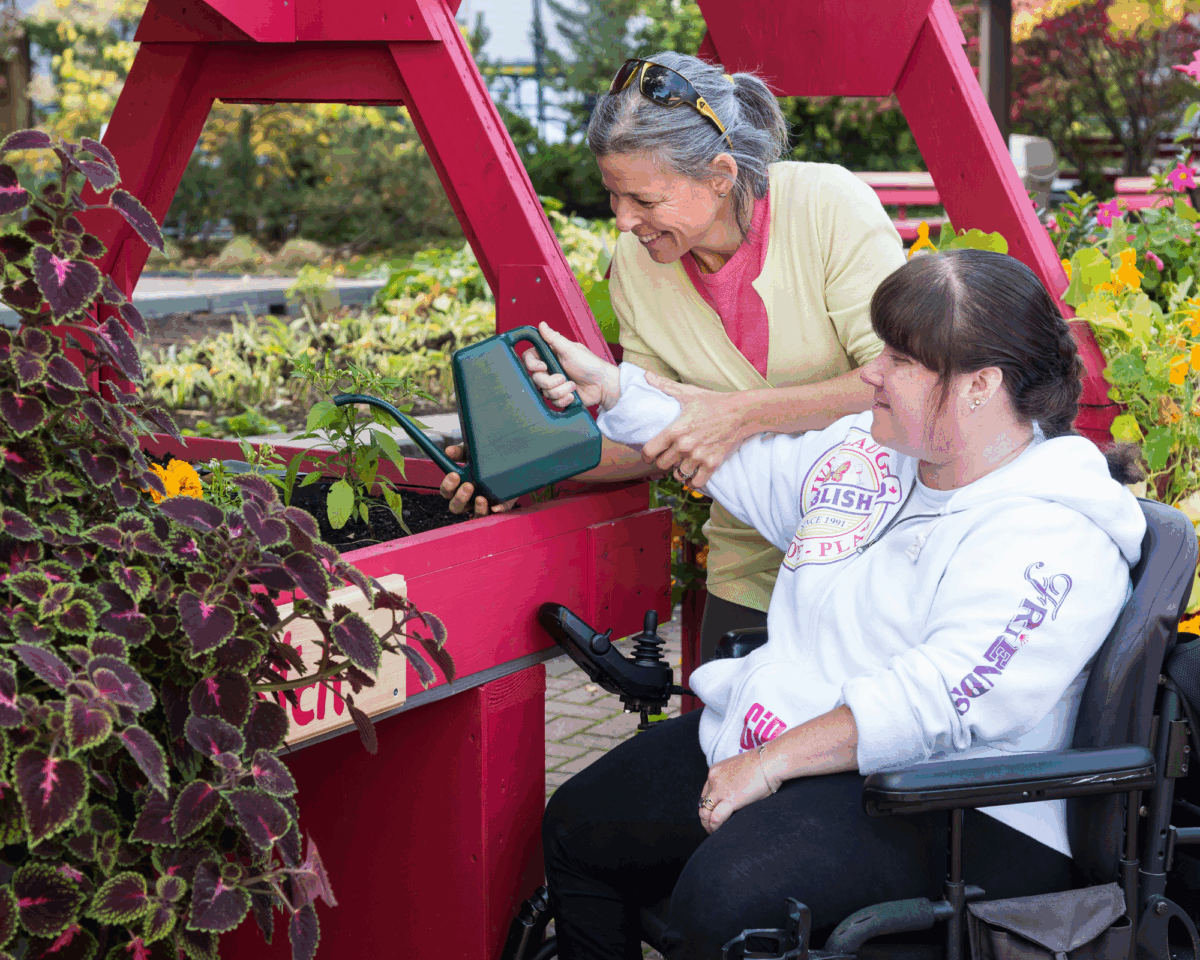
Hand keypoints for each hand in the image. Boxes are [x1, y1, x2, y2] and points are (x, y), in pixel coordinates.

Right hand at [438, 444, 517, 516]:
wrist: (508, 459)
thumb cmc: (483, 457)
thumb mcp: (471, 452)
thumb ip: (460, 452)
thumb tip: (449, 451)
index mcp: (458, 487)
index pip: (447, 492)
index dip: (448, 486)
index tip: (454, 475)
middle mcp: (469, 499)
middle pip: (456, 507)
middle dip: (460, 498)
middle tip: (468, 486)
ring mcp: (484, 505)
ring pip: (476, 515)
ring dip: (477, 509)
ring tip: (481, 498)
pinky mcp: (500, 506)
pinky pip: (497, 514)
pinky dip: (497, 511)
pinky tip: (496, 507)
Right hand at [521, 322, 620, 409]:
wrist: (603, 385)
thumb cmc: (589, 364)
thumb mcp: (571, 350)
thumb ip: (554, 339)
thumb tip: (541, 324)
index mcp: (550, 356)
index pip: (529, 359)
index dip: (532, 365)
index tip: (543, 367)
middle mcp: (550, 370)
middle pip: (535, 379)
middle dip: (550, 382)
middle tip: (563, 378)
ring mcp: (554, 384)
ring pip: (544, 392)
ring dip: (560, 391)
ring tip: (573, 386)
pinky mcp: (560, 396)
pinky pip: (553, 402)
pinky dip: (564, 400)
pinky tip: (573, 395)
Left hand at [640, 372, 749, 487]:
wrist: (741, 412)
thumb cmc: (713, 401)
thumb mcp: (687, 393)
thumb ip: (664, 386)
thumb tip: (645, 375)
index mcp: (675, 430)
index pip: (649, 451)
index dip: (646, 454)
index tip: (649, 454)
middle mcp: (685, 446)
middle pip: (662, 465)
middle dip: (662, 462)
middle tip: (667, 457)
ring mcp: (699, 456)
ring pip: (678, 475)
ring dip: (678, 471)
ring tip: (681, 465)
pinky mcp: (713, 464)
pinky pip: (697, 482)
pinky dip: (693, 481)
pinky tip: (693, 475)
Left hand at [698, 749, 774, 833]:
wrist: (771, 761)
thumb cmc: (763, 764)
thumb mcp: (740, 770)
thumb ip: (732, 781)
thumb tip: (735, 795)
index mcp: (715, 771)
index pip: (705, 793)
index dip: (708, 806)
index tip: (713, 814)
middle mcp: (714, 779)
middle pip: (703, 803)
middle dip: (706, 818)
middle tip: (711, 828)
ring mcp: (720, 790)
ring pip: (705, 813)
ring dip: (708, 825)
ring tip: (714, 833)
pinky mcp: (730, 800)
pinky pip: (716, 818)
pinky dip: (715, 828)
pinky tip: (719, 832)